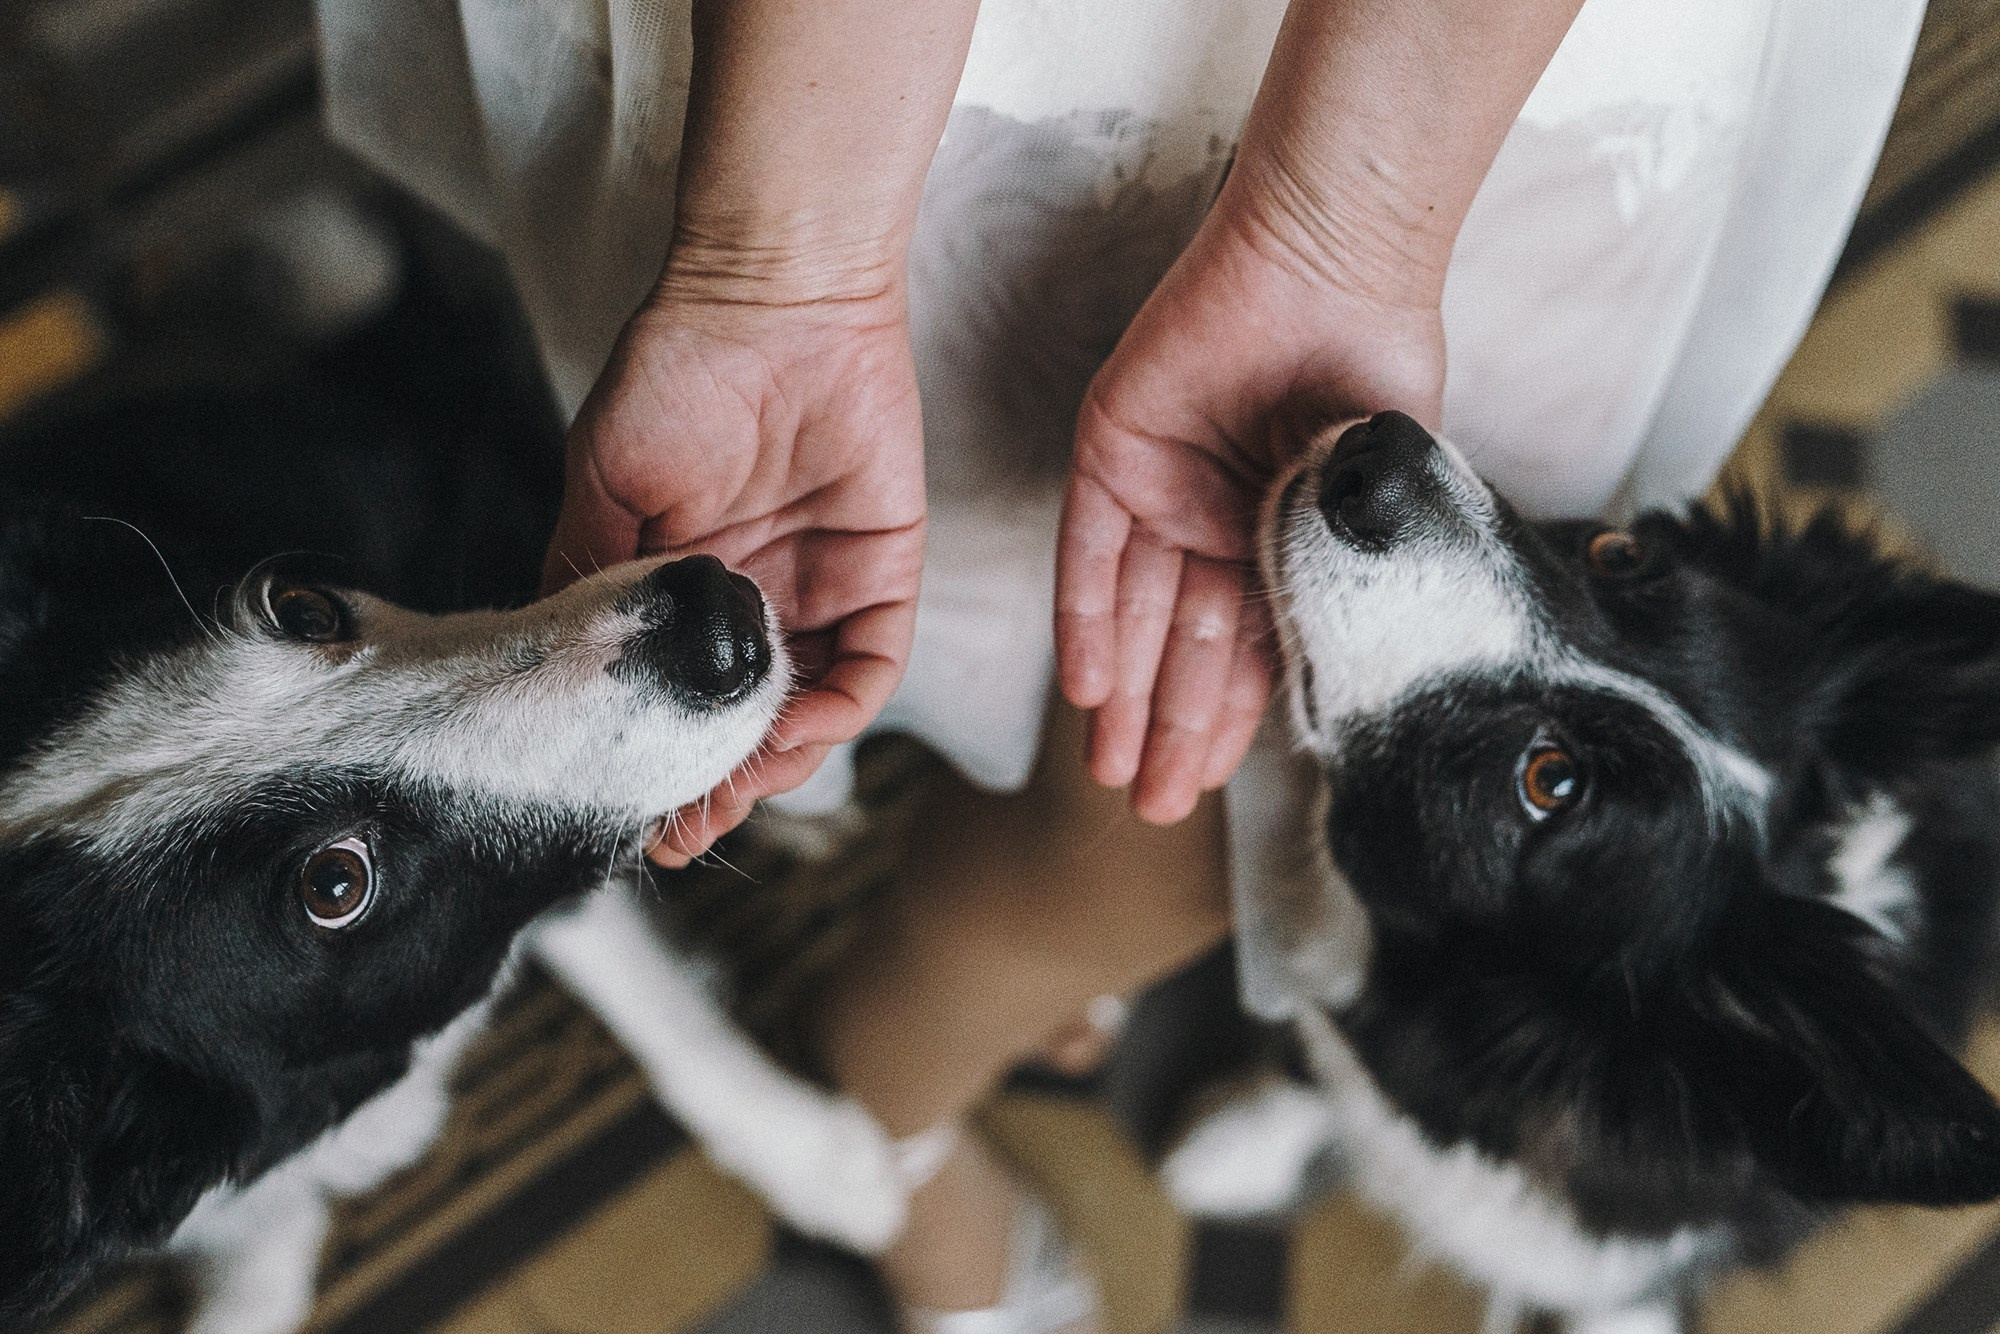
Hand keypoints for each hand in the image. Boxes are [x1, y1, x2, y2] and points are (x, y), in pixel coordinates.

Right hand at [545, 279, 924, 863]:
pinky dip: (837, 712)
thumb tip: (559, 678)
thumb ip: (586, 580)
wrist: (773, 296)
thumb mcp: (603, 486)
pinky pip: (870, 666)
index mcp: (684, 586)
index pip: (678, 700)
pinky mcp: (885, 573)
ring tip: (731, 790)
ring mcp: (820, 592)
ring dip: (774, 763)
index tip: (636, 817)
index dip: (661, 764)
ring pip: (807, 712)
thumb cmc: (677, 374)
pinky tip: (795, 732)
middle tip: (684, 826)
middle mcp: (754, 603)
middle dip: (717, 784)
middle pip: (744, 723)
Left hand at [1057, 199, 1445, 823]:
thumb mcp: (1376, 500)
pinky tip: (1092, 693)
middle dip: (1168, 730)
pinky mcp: (1112, 454)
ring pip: (1135, 617)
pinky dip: (1090, 624)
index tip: (1204, 788)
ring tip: (1116, 774)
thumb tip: (1330, 677)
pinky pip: (1091, 557)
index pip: (1246, 650)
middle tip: (1150, 806)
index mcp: (1281, 535)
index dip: (1224, 722)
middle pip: (1184, 646)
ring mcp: (1161, 489)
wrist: (1337, 268)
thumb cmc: (1377, 370)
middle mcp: (1214, 520)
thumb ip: (1340, 579)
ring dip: (1125, 697)